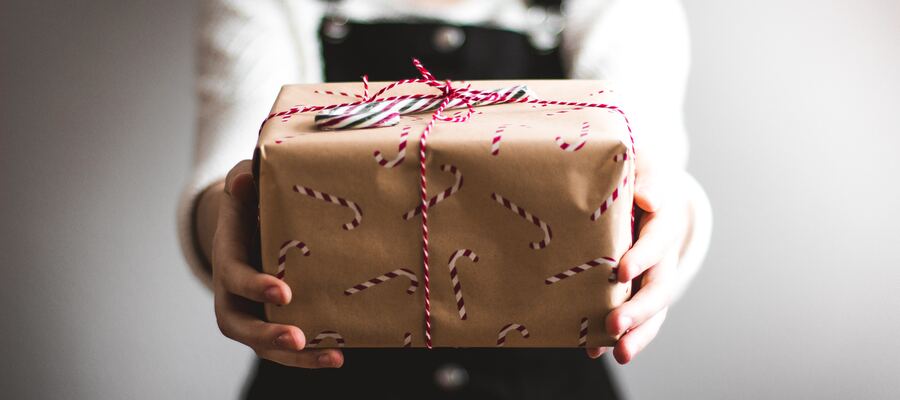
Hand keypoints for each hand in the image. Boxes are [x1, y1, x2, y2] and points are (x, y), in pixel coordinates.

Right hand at [211, 160, 343, 367]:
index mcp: (228, 257)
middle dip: (267, 334)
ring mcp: (251, 312)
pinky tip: (339, 355)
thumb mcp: (244, 185)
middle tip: (297, 338)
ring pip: (263, 345)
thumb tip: (245, 180)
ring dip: (295, 357)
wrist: (249, 223)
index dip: (255, 286)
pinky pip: (285, 347)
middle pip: (239, 325)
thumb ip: (244, 180)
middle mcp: (233, 293)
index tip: (284, 292)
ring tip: (332, 357)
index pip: (234, 277)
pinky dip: (309, 356)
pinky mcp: (272, 321)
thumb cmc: (250, 202)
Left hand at [587, 159, 690, 363]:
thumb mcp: (643, 166)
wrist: (640, 189)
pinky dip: (617, 336)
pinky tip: (594, 350)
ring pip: (652, 310)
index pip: (657, 240)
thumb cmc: (635, 173)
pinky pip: (634, 318)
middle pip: (658, 286)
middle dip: (638, 309)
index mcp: (664, 221)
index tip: (621, 271)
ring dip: (637, 333)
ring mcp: (652, 276)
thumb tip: (648, 199)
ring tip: (620, 354)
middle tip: (614, 325)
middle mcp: (663, 254)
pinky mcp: (635, 290)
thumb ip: (646, 179)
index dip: (642, 256)